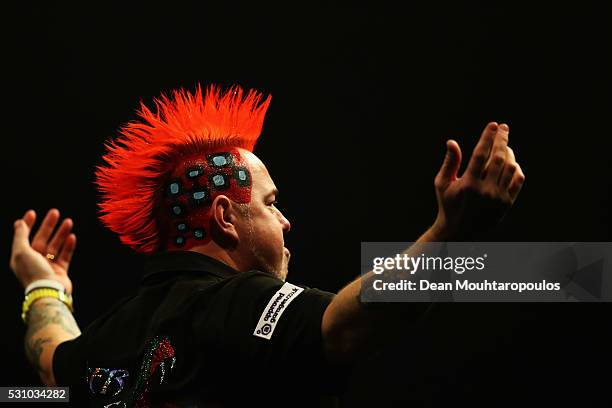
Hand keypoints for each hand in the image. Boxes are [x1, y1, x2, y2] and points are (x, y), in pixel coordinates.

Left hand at [10, 209, 75, 293]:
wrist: (48, 291)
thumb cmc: (33, 273)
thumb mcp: (21, 252)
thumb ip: (21, 236)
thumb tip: (19, 223)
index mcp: (22, 256)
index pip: (24, 236)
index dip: (28, 224)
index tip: (33, 213)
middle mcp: (34, 260)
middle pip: (42, 238)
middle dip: (48, 225)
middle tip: (55, 212)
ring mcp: (48, 265)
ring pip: (55, 245)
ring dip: (61, 233)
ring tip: (68, 222)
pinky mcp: (60, 270)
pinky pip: (65, 255)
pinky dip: (68, 246)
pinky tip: (72, 237)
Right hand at [431, 122, 524, 239]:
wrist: (459, 231)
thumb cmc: (448, 204)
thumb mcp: (442, 184)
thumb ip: (450, 162)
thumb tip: (452, 142)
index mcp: (468, 184)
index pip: (480, 154)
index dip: (487, 137)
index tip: (493, 125)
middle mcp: (485, 191)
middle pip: (498, 158)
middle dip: (501, 140)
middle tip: (503, 128)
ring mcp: (498, 198)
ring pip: (510, 168)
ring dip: (509, 153)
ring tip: (505, 145)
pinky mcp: (507, 204)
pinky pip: (517, 181)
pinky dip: (516, 169)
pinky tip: (511, 162)